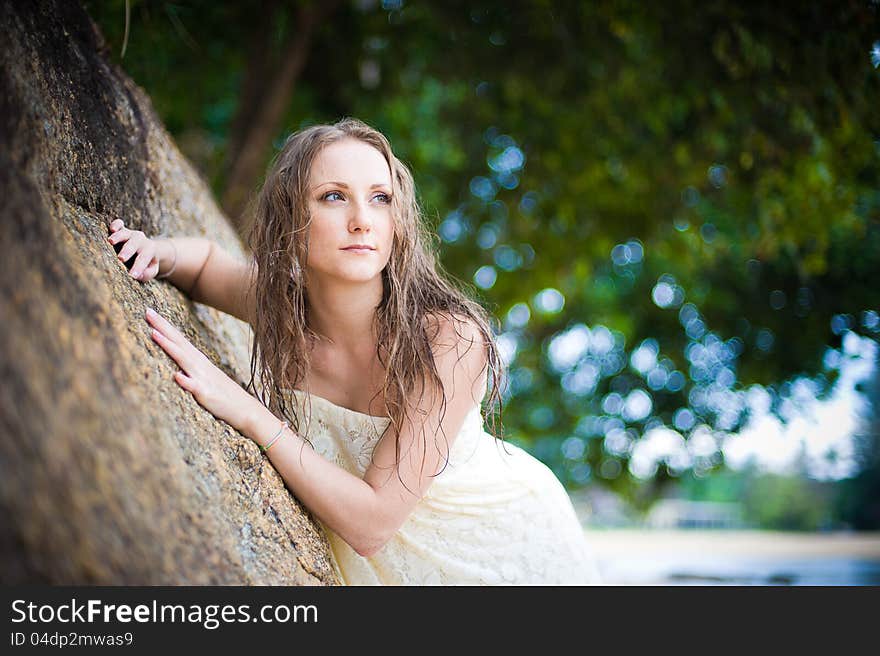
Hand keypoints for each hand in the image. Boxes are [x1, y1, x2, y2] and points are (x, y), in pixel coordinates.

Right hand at [108, 219, 159, 280]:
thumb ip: (147, 274)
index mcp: (150, 249)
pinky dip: (115, 224)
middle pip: (135, 244)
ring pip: (125, 233)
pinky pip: (119, 224)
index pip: (144, 258)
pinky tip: (111, 229)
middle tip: (121, 258)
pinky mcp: (122, 229)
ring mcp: (131, 233)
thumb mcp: (151, 270)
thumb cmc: (147, 263)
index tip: (133, 276)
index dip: (138, 267)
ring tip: (111, 242)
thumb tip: (138, 276)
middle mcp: (141, 240)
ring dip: (118, 237)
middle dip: (128, 251)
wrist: (147, 249)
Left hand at [146, 307, 256, 432]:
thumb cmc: (223, 394)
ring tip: (154, 334)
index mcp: (198, 361)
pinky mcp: (206, 394)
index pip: (179, 340)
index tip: (150, 312)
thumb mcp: (205, 377)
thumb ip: (191, 368)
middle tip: (148, 312)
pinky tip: (176, 376)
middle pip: (179, 343)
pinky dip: (186, 381)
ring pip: (184, 360)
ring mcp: (203, 378)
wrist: (245, 409)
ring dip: (169, 346)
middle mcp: (200, 365)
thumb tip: (174, 364)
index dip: (165, 326)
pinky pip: (195, 387)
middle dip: (163, 327)